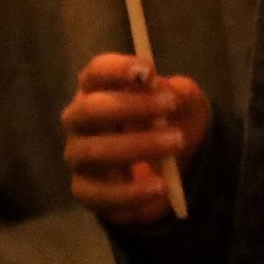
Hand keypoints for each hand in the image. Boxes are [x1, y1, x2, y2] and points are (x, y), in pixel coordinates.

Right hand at [60, 53, 210, 226]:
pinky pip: (99, 194)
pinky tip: (159, 186)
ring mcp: (79, 155)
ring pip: (95, 151)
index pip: (96, 73)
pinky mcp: (85, 190)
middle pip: (91, 109)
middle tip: (170, 106)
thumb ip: (178, 93)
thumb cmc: (170, 122)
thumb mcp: (184, 103)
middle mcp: (80, 120)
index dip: (117, 69)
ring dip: (138, 146)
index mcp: (98, 90)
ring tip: (176, 143)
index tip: (148, 71)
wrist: (174, 167)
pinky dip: (131, 192)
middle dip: (132, 106)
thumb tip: (170, 90)